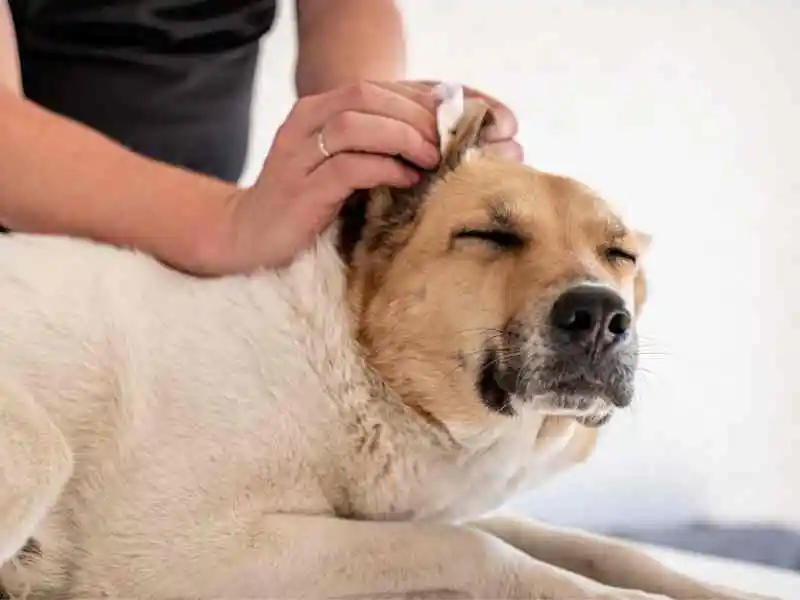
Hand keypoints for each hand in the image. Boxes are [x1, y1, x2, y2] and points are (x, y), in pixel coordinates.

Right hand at [210, 79, 520, 273]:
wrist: (249, 238)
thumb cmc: (310, 205)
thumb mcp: (348, 169)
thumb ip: (384, 150)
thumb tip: (447, 146)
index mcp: (319, 110)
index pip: (378, 86)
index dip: (423, 97)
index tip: (463, 116)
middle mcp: (305, 122)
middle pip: (367, 95)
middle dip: (417, 114)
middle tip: (450, 140)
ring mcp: (299, 154)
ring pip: (356, 123)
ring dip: (402, 135)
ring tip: (432, 158)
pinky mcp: (300, 188)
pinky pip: (347, 167)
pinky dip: (383, 168)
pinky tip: (406, 179)